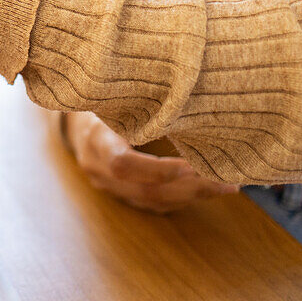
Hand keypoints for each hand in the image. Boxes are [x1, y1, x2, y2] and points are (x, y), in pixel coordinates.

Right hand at [63, 111, 237, 213]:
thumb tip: (187, 100)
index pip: (123, 164)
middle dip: (189, 188)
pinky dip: (180, 199)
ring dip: (191, 196)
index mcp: (95, 140)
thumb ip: (142, 103)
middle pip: (145, 190)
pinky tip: (204, 189)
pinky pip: (151, 205)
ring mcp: (107, 186)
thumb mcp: (116, 96)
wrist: (76, 122)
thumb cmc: (103, 100)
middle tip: (226, 181)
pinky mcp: (118, 194)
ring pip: (151, 202)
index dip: (157, 169)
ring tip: (225, 186)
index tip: (191, 165)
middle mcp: (97, 168)